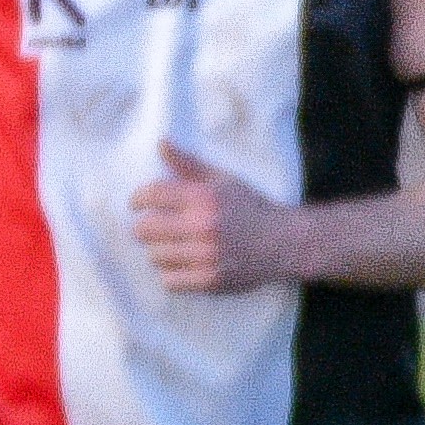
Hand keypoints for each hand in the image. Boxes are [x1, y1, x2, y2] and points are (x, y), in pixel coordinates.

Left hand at [131, 142, 300, 294]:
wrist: (287, 242)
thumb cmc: (250, 208)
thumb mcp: (222, 180)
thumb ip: (188, 164)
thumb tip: (161, 143)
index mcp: (204, 198)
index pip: (151, 195)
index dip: (138, 200)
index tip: (138, 205)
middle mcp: (204, 226)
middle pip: (145, 229)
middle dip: (146, 227)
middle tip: (156, 227)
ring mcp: (207, 256)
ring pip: (154, 256)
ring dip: (160, 251)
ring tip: (176, 246)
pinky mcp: (210, 281)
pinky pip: (169, 281)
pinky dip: (172, 274)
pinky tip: (185, 264)